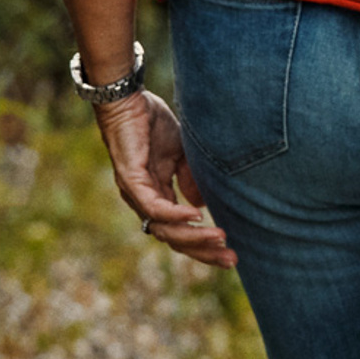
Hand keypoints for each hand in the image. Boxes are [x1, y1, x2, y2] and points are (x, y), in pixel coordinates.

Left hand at [90, 88, 234, 265]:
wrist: (128, 99)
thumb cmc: (151, 122)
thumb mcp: (180, 154)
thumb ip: (190, 179)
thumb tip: (202, 207)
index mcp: (157, 196)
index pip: (179, 231)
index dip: (203, 244)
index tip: (230, 252)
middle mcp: (144, 201)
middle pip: (173, 239)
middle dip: (203, 251)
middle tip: (231, 260)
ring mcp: (135, 193)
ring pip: (163, 229)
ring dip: (193, 237)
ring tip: (220, 239)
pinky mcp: (130, 179)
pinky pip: (153, 206)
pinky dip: (174, 214)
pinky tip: (196, 216)